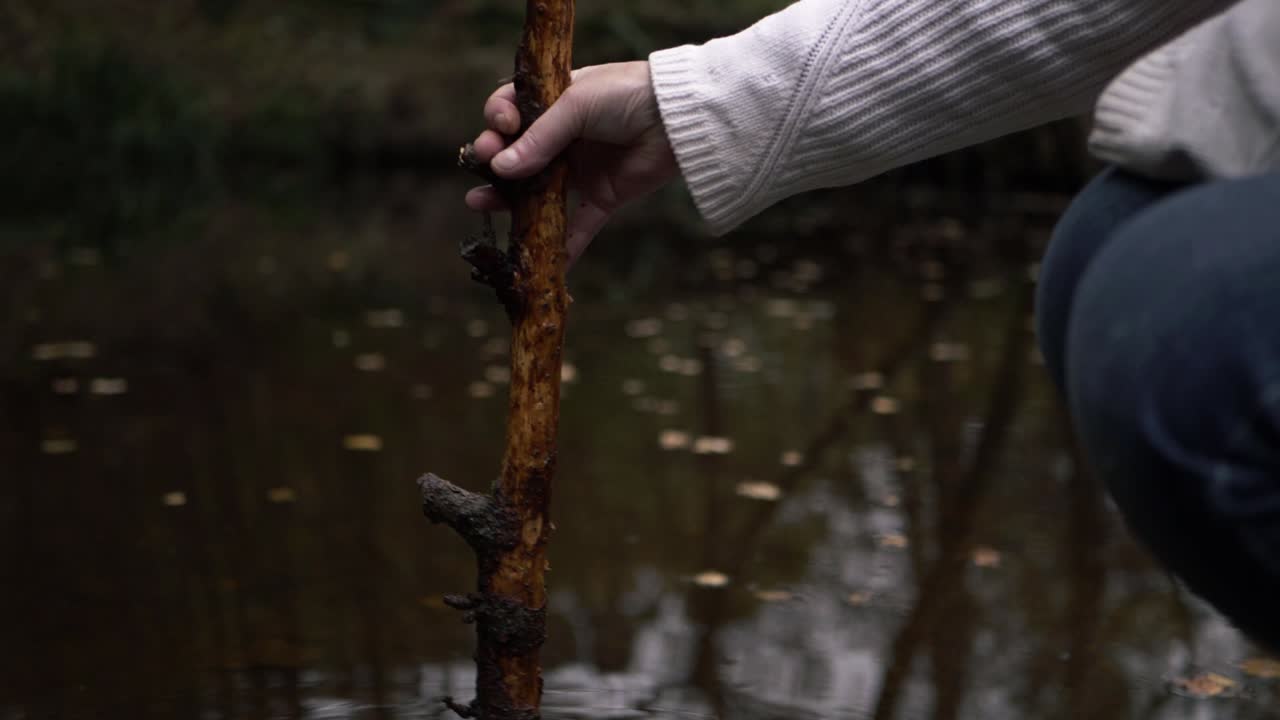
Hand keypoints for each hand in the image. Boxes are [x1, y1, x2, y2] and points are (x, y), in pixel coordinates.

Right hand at [465, 61, 678, 264]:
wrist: (678, 117)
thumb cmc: (626, 96)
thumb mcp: (576, 105)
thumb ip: (539, 138)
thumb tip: (500, 167)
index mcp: (556, 101)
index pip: (514, 109)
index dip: (499, 118)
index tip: (501, 126)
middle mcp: (564, 136)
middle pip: (518, 153)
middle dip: (495, 160)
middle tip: (483, 164)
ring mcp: (582, 168)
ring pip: (539, 191)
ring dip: (510, 200)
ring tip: (479, 203)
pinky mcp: (603, 195)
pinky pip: (581, 225)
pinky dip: (566, 246)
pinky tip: (544, 260)